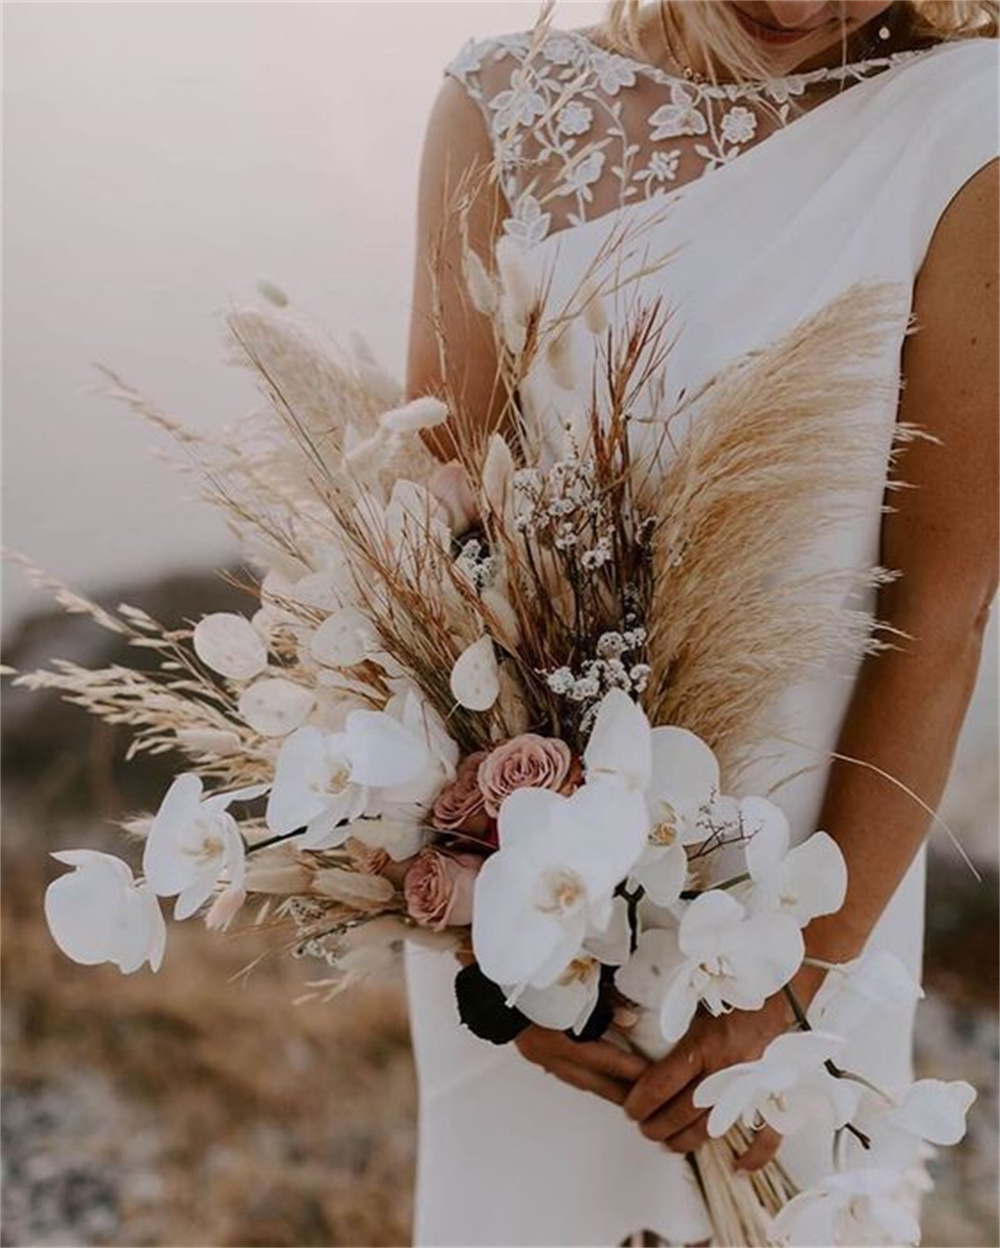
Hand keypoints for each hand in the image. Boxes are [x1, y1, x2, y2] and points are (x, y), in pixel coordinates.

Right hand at [454, 947, 649, 1104]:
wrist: (485, 975)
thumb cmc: (529, 973)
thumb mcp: (568, 980)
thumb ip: (600, 998)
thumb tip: (630, 1020)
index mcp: (552, 1035)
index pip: (599, 1057)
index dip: (627, 1067)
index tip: (652, 1074)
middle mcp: (544, 1051)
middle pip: (591, 1080)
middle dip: (621, 1091)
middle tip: (651, 1101)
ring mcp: (537, 1054)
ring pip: (579, 1080)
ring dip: (606, 1088)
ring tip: (632, 1096)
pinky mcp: (534, 1051)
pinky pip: (568, 1072)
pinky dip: (589, 1077)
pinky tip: (602, 1079)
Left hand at [623, 967, 822, 1169]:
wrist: (782, 989)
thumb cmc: (733, 989)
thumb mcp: (694, 997)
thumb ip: (668, 1015)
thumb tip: (628, 1022)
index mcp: (704, 1044)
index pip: (662, 1084)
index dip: (641, 1101)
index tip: (630, 1108)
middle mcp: (727, 1069)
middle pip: (683, 1112)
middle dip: (657, 1125)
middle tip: (643, 1127)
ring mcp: (751, 1086)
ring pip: (714, 1127)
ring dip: (687, 1141)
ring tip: (668, 1143)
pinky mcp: (772, 1093)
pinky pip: (768, 1133)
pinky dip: (755, 1155)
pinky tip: (739, 1168)